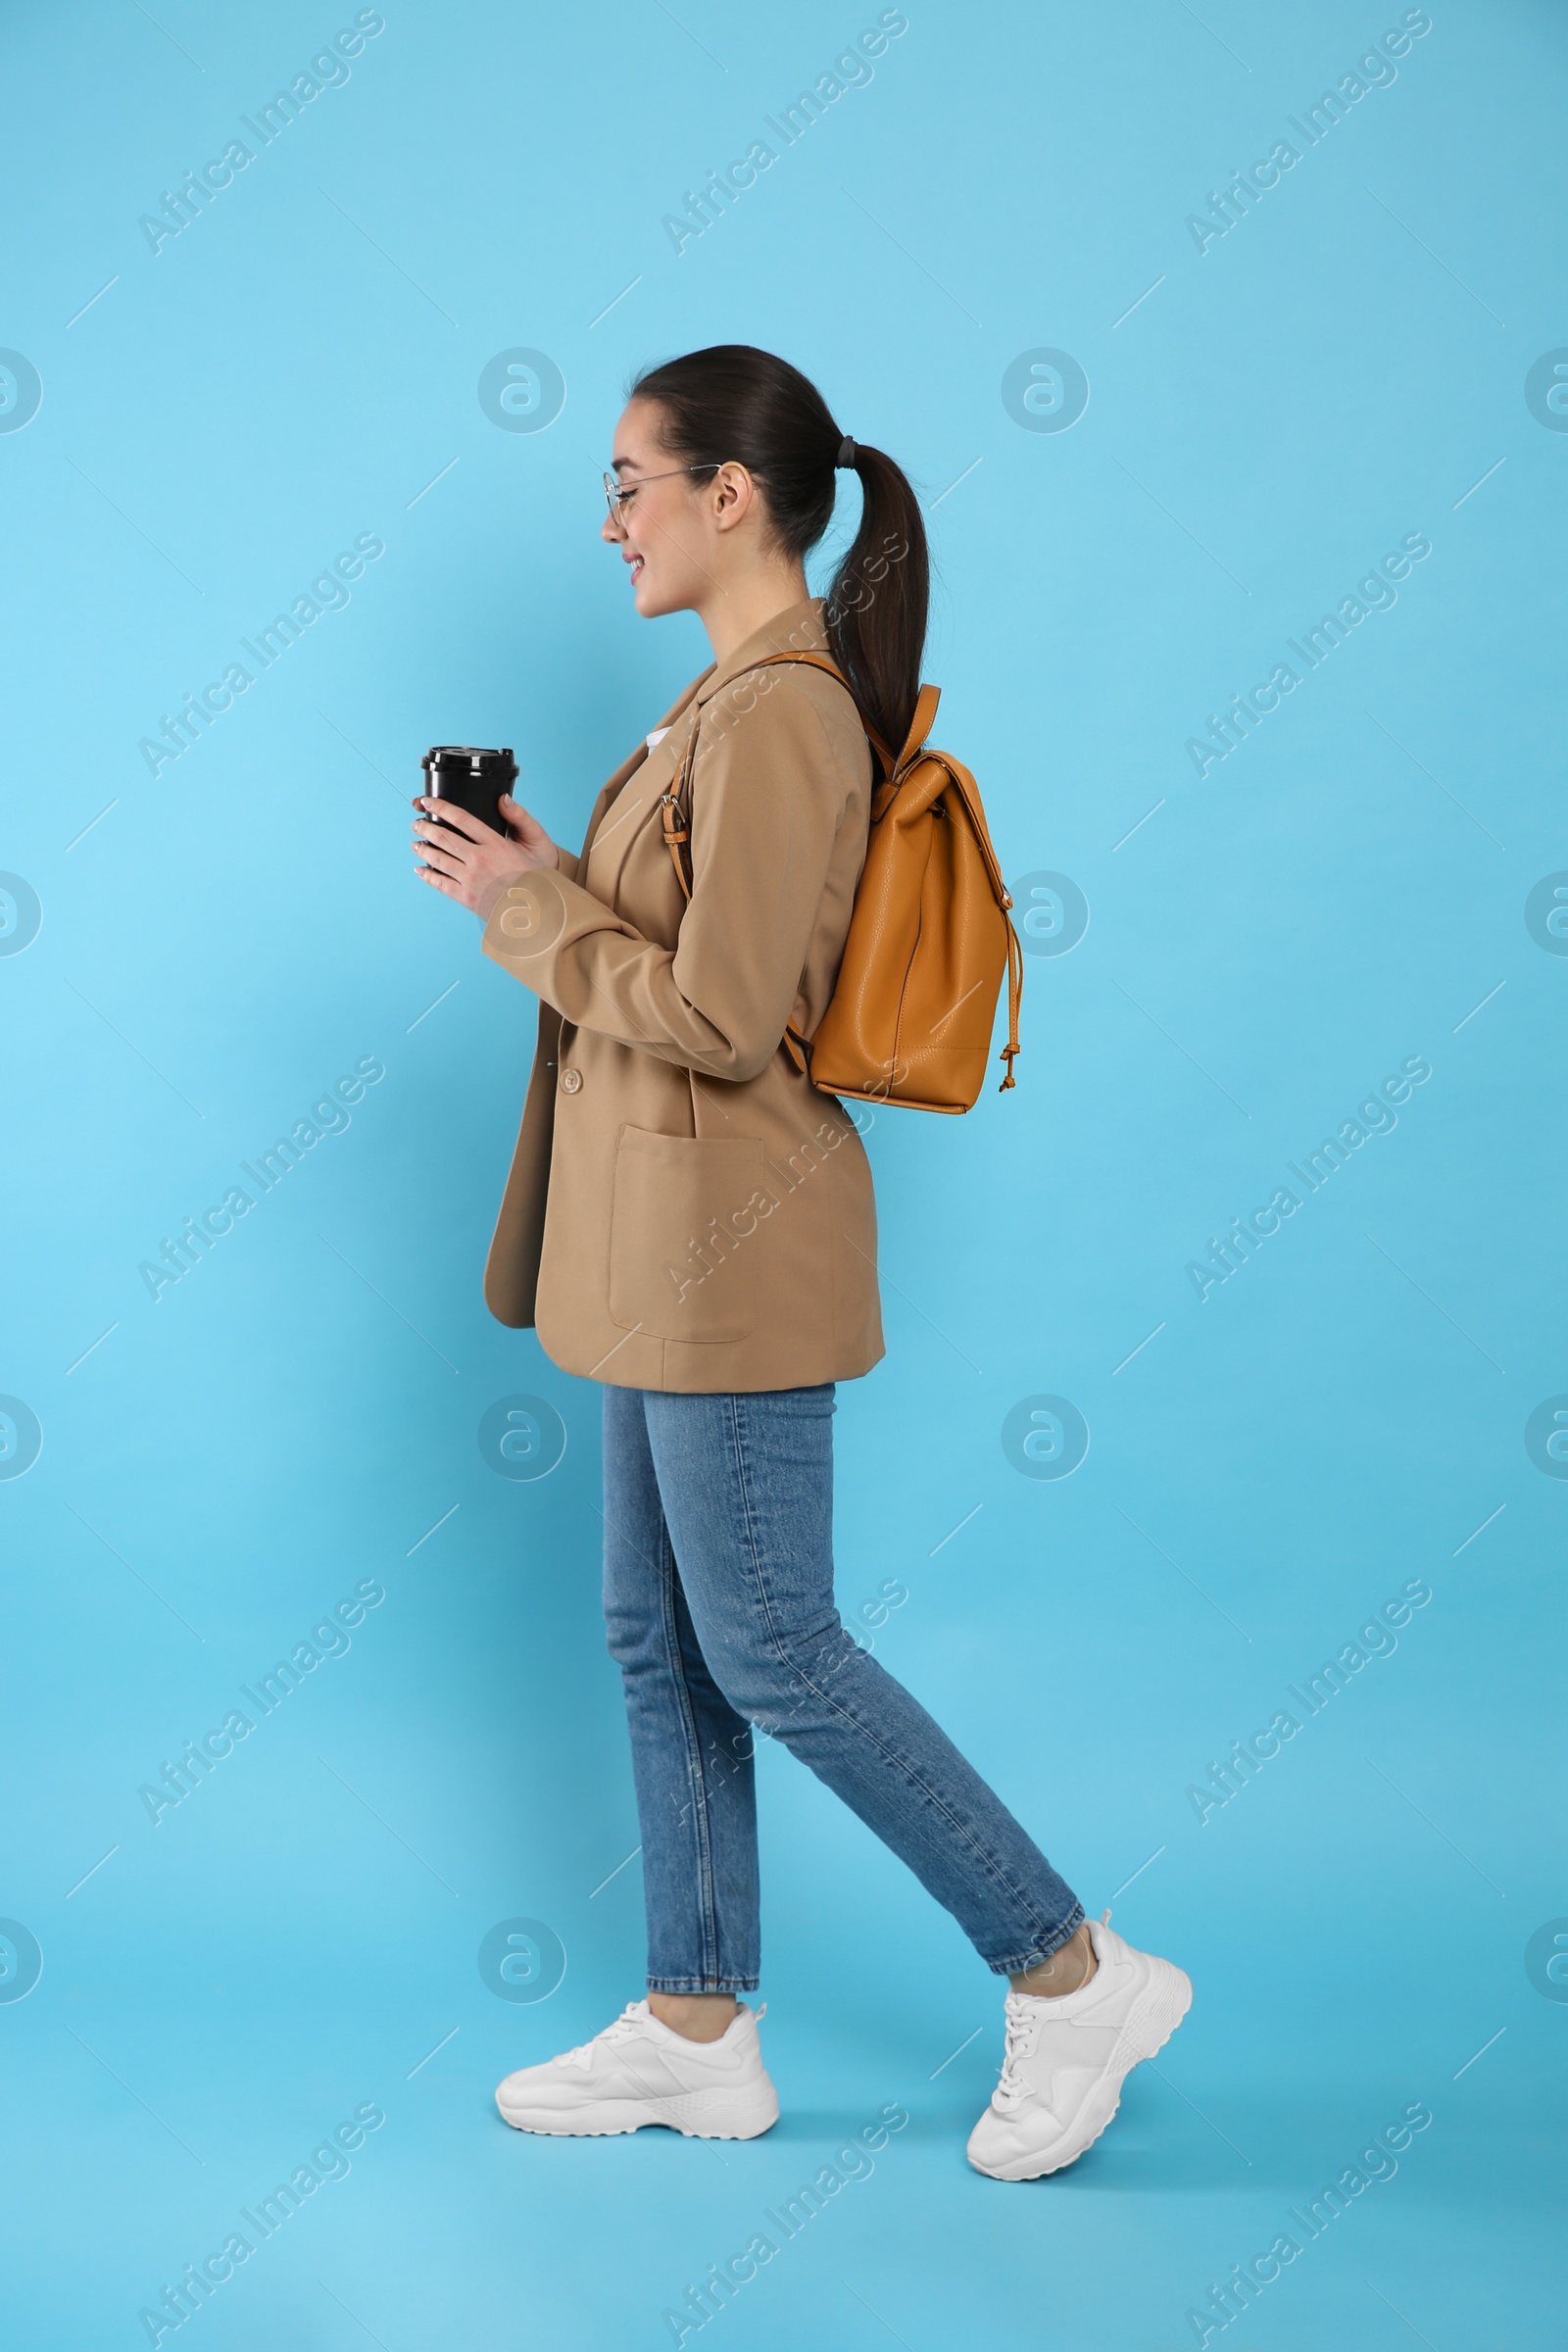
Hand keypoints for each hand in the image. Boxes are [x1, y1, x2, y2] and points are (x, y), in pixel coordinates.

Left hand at [412, 793, 559, 919]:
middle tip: (417, 823)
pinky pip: (441, 883)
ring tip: (415, 843)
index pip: (461, 819)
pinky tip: (420, 870)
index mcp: (495, 844)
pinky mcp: (466, 897)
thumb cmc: (535, 876)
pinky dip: (428, 875)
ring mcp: (470, 879)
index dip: (441, 808)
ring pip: (438, 859)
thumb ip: (519, 817)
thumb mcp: (535, 842)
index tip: (428, 802)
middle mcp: (479, 859)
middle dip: (426, 828)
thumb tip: (503, 798)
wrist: (537, 909)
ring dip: (423, 849)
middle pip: (444, 838)